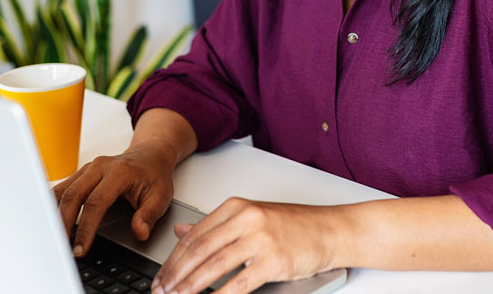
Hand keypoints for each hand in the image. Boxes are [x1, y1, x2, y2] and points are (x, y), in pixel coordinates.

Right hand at [53, 144, 175, 256]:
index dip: (86, 228)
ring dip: (55, 216)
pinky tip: (50, 222)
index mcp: (119, 172)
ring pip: (63, 191)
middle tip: (62, 248)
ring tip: (53, 239)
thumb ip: (149, 215)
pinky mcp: (81, 174)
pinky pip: (61, 189)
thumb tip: (139, 232)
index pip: (96, 202)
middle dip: (65, 225)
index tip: (80, 248)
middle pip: (73, 196)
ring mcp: (88, 169)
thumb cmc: (154, 175)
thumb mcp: (161, 196)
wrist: (149, 155)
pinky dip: (53, 206)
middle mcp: (100, 167)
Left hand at [151, 197, 343, 293]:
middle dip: (175, 275)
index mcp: (237, 206)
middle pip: (199, 250)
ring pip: (213, 266)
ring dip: (190, 287)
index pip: (195, 234)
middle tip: (160, 291)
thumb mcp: (252, 216)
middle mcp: (246, 218)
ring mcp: (260, 239)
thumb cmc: (296, 225)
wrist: (331, 230)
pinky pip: (238, 284)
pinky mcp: (273, 261)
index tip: (161, 276)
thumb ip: (216, 224)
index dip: (173, 259)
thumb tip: (183, 230)